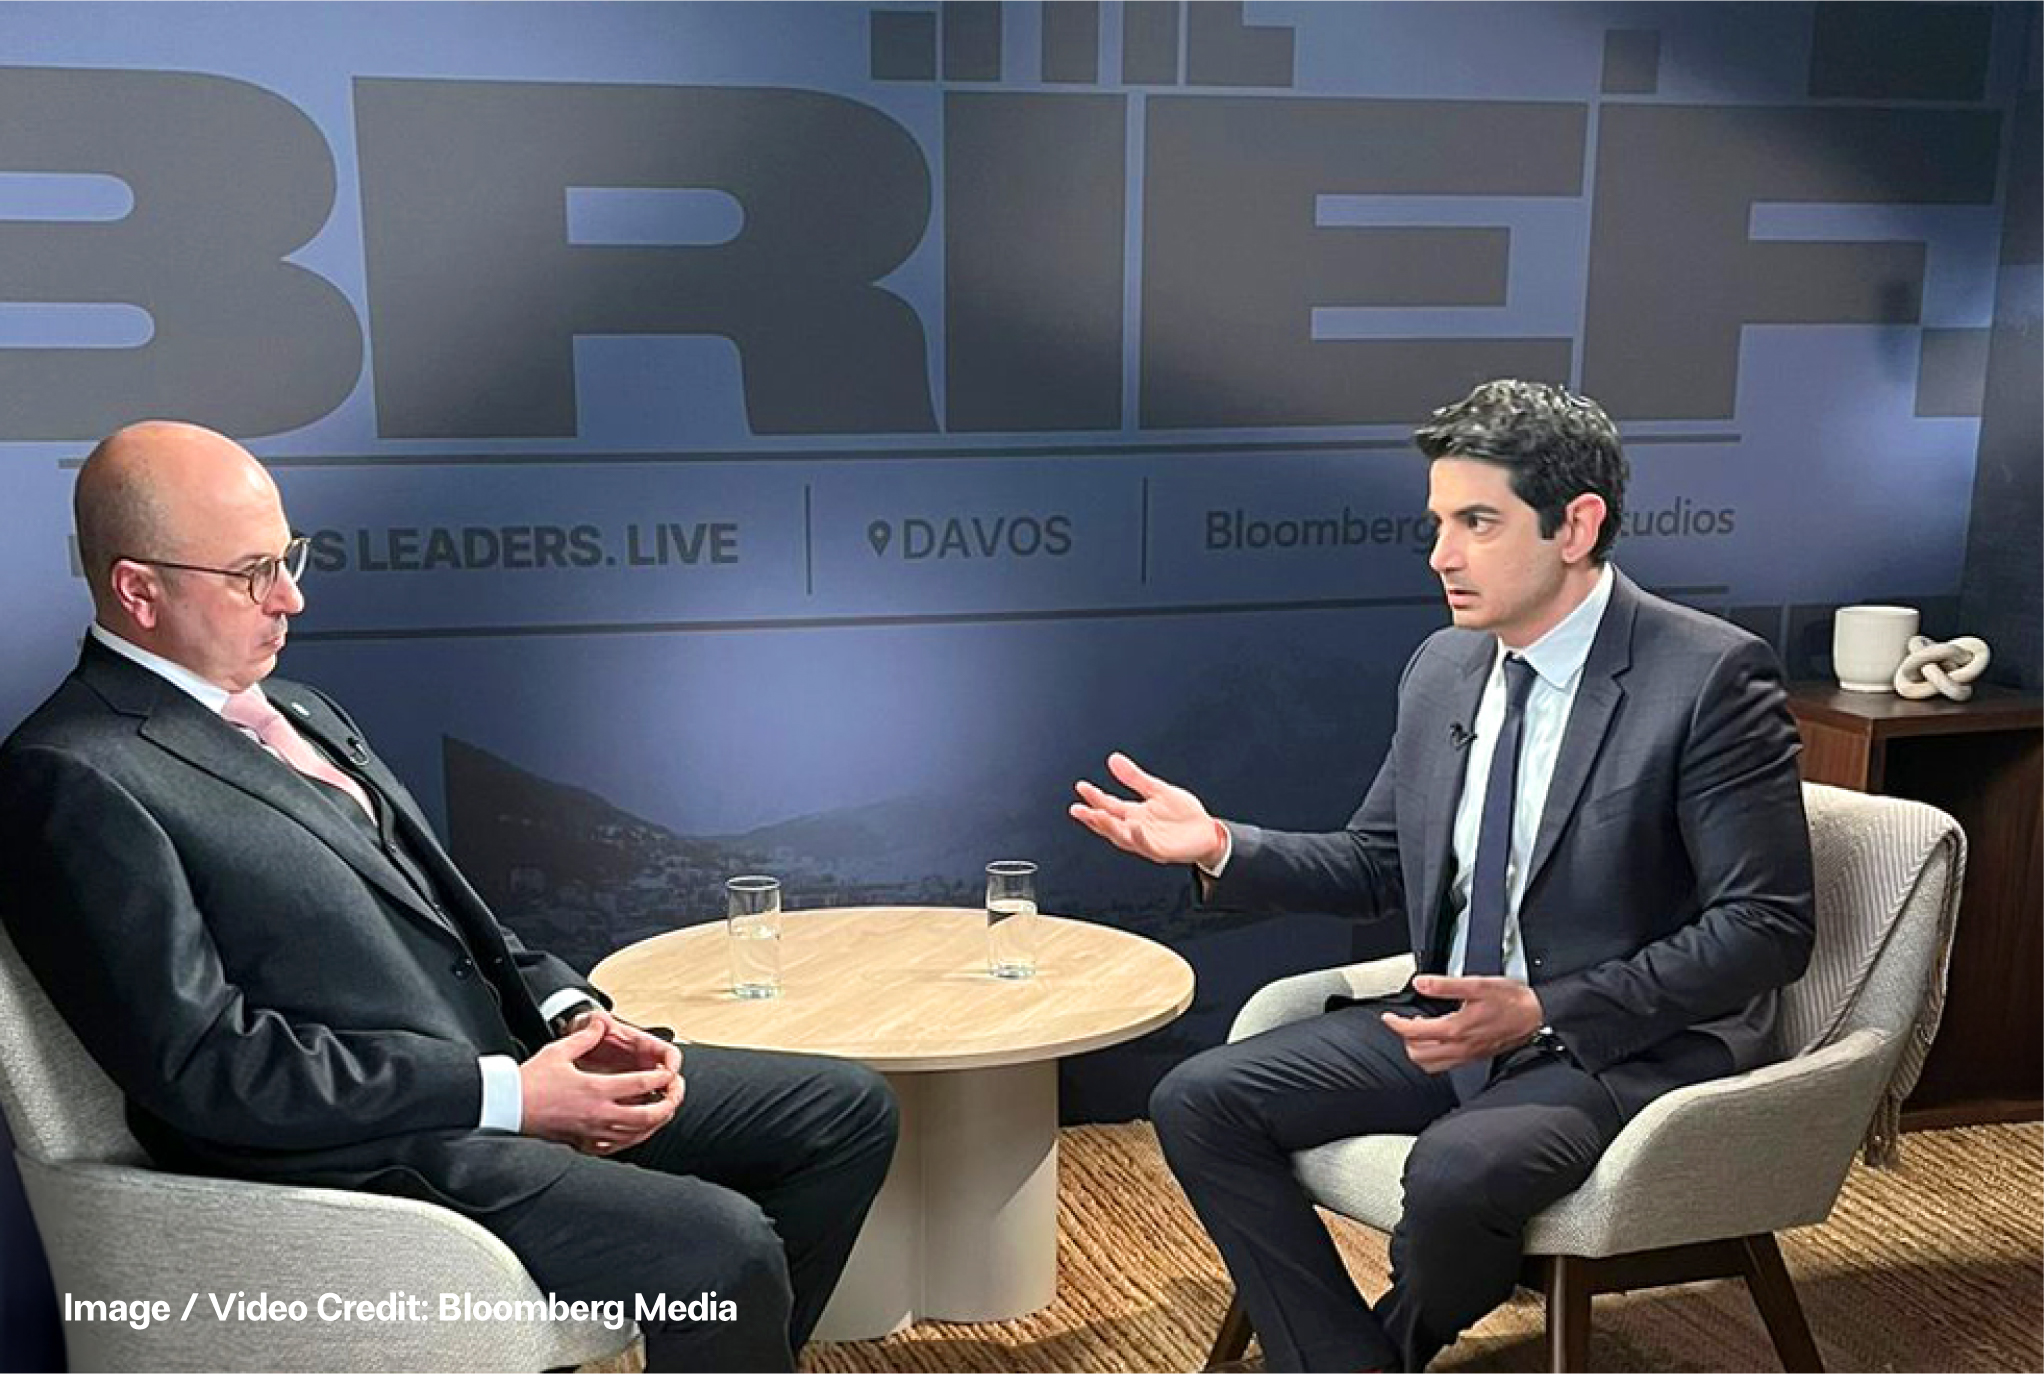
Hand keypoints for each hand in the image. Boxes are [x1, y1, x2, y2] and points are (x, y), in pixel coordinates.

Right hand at [518, 1016, 681, 1154]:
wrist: (507, 1108)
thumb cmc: (529, 1083)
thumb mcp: (559, 1051)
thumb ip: (585, 1036)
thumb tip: (600, 1023)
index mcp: (595, 1089)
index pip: (640, 1084)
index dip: (660, 1078)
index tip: (668, 1074)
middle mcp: (598, 1113)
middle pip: (646, 1116)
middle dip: (666, 1107)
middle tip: (673, 1097)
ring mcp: (591, 1131)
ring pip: (634, 1135)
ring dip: (654, 1125)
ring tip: (662, 1114)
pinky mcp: (581, 1143)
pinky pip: (615, 1147)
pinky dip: (631, 1140)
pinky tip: (635, 1134)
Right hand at [1069, 752, 1228, 868]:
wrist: (1208, 833)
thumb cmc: (1184, 814)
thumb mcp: (1158, 790)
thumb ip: (1134, 778)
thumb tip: (1113, 759)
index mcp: (1134, 814)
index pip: (1109, 805)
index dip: (1094, 796)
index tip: (1081, 786)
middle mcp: (1135, 828)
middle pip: (1109, 824)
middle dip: (1092, 817)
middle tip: (1077, 809)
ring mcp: (1146, 841)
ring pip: (1122, 837)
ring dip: (1109, 827)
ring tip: (1097, 815)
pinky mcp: (1160, 851)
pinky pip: (1146, 845)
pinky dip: (1138, 836)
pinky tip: (1132, 825)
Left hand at [1381, 975, 1545, 1073]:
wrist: (1536, 1016)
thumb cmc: (1511, 1000)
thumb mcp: (1476, 985)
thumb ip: (1444, 985)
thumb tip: (1420, 983)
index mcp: (1456, 1029)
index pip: (1414, 1033)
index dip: (1396, 1024)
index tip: (1388, 1018)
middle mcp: (1459, 1047)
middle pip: (1418, 1054)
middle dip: (1405, 1038)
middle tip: (1403, 1022)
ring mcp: (1467, 1055)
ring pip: (1430, 1064)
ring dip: (1418, 1050)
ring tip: (1418, 1031)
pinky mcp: (1474, 1057)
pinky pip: (1445, 1065)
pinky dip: (1433, 1056)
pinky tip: (1436, 1040)